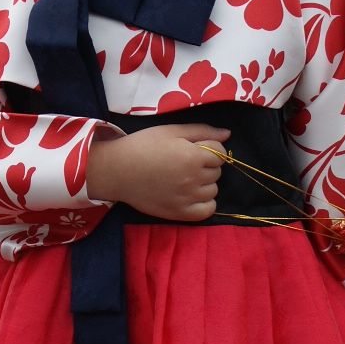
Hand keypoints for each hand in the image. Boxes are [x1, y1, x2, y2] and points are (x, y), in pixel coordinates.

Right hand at [86, 122, 229, 221]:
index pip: (220, 152)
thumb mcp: (171, 130)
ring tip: (184, 178)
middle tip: (184, 162)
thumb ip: (202, 131)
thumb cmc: (143, 145)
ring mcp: (188, 198)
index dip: (208, 147)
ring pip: (213, 190)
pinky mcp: (180, 213)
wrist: (117, 170)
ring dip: (204, 183)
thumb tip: (227, 134)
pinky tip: (191, 195)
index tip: (193, 148)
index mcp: (193, 156)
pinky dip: (205, 203)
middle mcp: (194, 179)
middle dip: (206, 165)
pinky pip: (208, 210)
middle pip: (217, 171)